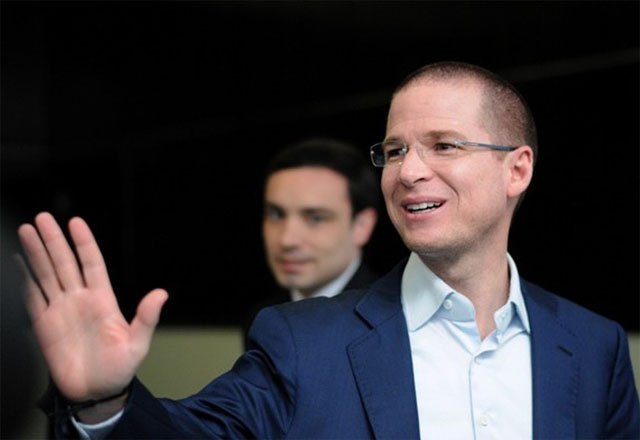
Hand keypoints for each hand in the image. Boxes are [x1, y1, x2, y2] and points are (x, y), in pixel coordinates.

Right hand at [18, 212, 167, 407]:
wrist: (95, 393)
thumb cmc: (119, 369)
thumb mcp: (138, 344)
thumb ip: (146, 318)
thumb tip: (162, 294)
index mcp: (103, 300)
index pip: (92, 264)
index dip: (84, 243)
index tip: (75, 222)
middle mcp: (80, 300)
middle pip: (64, 263)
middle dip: (53, 241)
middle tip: (42, 218)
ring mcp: (61, 310)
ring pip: (46, 275)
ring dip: (36, 254)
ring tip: (27, 231)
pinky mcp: (44, 325)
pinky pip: (32, 298)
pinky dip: (24, 280)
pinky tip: (18, 263)